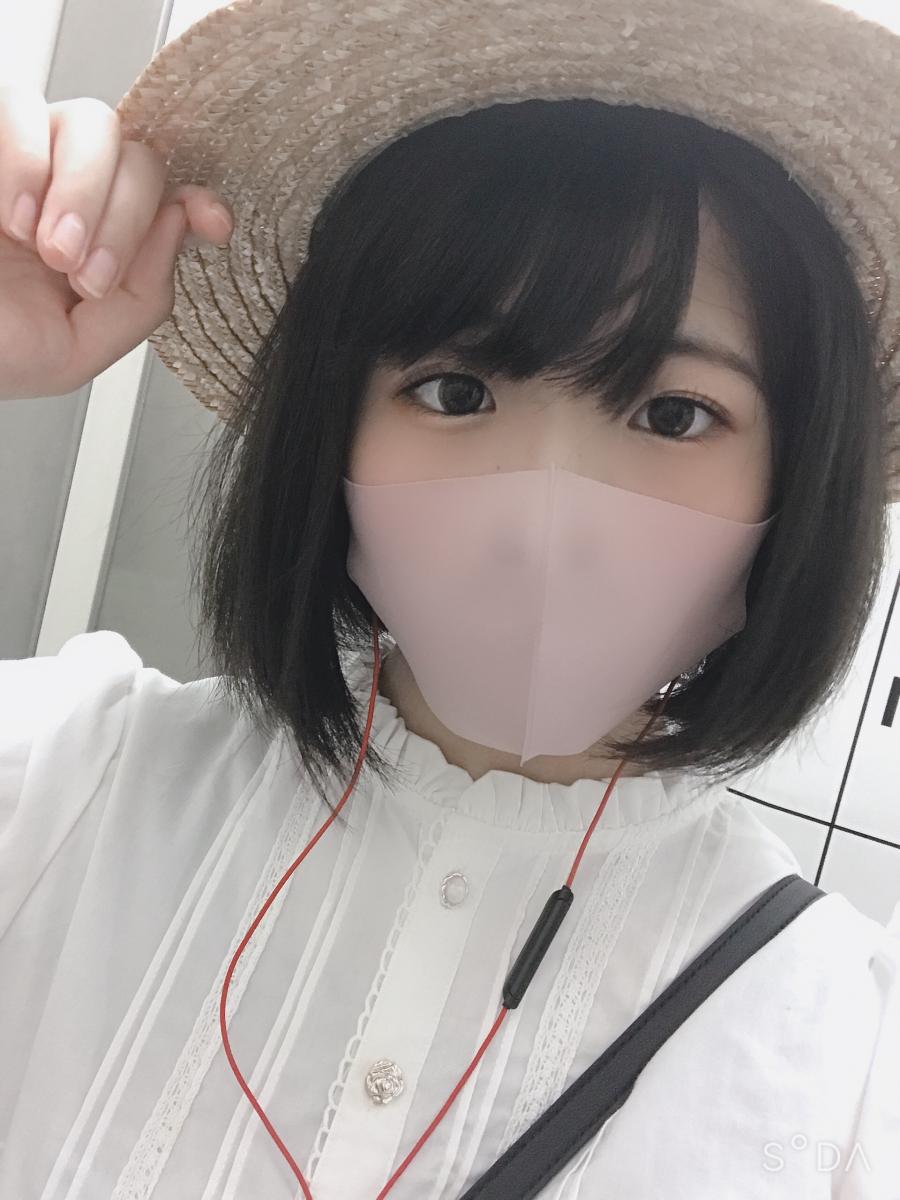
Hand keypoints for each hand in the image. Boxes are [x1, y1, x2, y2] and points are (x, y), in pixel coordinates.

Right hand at [0, 84, 234, 399]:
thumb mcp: (75, 352)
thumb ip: (141, 300)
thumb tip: (182, 226)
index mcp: (97, 244)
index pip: (166, 197)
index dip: (197, 201)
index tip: (213, 223)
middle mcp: (67, 193)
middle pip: (142, 158)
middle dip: (126, 219)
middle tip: (81, 271)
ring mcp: (23, 156)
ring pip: (95, 124)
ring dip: (84, 192)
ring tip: (44, 246)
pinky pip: (24, 107)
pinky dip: (28, 164)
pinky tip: (11, 218)